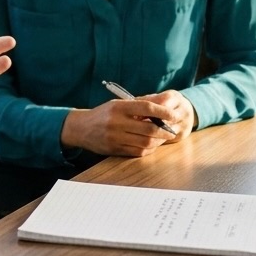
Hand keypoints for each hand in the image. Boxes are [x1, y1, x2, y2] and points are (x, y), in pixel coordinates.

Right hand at [62, 90, 194, 156]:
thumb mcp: (118, 104)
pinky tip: (151, 144)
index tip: (174, 115)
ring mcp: (115, 137)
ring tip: (162, 138)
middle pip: (149, 128)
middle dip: (164, 130)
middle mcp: (116, 122)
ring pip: (145, 142)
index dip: (163, 111)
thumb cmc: (104, 114)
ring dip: (158, 141)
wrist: (81, 128)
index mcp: (118, 107)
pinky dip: (148, 149)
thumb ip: (139, 104)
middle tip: (172, 131)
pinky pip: (138, 151)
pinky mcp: (115, 149)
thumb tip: (163, 106)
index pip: (146, 107)